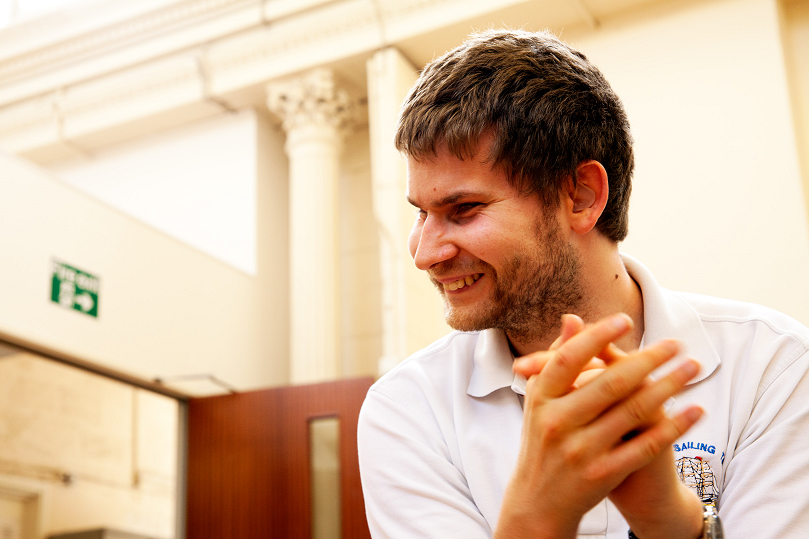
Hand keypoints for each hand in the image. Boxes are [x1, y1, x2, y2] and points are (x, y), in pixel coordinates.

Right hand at [494, 314, 702, 538]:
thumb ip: (558, 359)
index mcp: (540, 398)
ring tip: (692, 368)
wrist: (538, 500)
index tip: (625, 321)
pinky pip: (646, 446)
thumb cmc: (544, 438)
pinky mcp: (603, 473)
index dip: (597, 337)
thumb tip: (573, 318)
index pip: (569, 359)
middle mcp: (557, 423)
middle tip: (676, 344)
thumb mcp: (541, 399)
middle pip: (609, 383)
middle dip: (648, 359)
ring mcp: (581, 450)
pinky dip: (674, 426)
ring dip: (669, 386)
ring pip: (634, 411)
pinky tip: (695, 410)